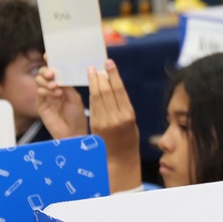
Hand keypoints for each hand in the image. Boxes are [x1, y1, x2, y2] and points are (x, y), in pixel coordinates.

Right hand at [36, 64, 87, 138]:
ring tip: (56, 88)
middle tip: (52, 74)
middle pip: (43, 73)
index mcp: (63, 85)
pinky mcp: (41, 104)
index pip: (55, 70)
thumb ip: (66, 85)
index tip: (47, 56)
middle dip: (46, 71)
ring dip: (46, 81)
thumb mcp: (74, 97)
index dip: (50, 62)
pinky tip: (54, 95)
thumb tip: (59, 72)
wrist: (73, 132)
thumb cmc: (77, 116)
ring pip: (38, 81)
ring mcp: (46, 96)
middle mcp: (54, 89)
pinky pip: (38, 92)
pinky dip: (45, 90)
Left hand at [88, 60, 141, 191]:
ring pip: (97, 97)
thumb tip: (113, 86)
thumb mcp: (131, 121)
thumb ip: (122, 105)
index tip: (109, 63)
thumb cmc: (128, 137)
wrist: (120, 158)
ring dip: (93, 82)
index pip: (119, 90)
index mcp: (128, 115)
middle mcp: (116, 117)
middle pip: (106, 91)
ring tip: (91, 72)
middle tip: (97, 66)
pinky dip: (91, 94)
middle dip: (101, 76)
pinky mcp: (95, 125)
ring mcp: (104, 122)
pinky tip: (91, 87)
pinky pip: (92, 106)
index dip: (113, 74)